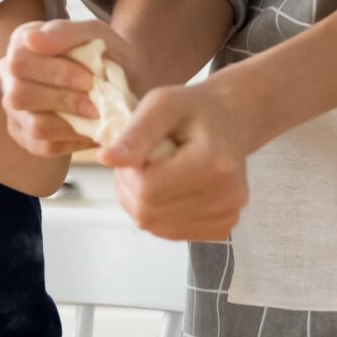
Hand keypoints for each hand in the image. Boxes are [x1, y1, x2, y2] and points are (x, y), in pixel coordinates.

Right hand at [0, 19, 106, 157]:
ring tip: (97, 117)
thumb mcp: (94, 33)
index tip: (90, 80)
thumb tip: (31, 40)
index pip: (21, 62)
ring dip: (72, 124)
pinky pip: (44, 147)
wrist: (125, 74)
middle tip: (96, 105)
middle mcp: (9, 75)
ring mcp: (14, 108)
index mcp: (21, 43)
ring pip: (34, 126)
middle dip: (64, 101)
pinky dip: (74, 141)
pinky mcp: (25, 135)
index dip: (56, 74)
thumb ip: (64, 33)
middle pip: (20, 96)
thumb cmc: (105, 51)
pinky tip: (91, 130)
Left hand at [101, 81, 266, 241]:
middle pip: (147, 212)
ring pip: (153, 226)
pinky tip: (167, 189)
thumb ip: (135, 133)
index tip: (136, 151)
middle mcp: (226, 197)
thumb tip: (106, 159)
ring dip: (141, 201)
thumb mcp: (162, 104)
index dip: (128, 172)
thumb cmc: (195, 109)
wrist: (230, 122)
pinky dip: (157, 213)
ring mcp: (226, 218)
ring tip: (154, 172)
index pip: (147, 189)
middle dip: (131, 187)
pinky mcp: (220, 230)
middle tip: (141, 161)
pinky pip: (168, 232)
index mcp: (214, 163)